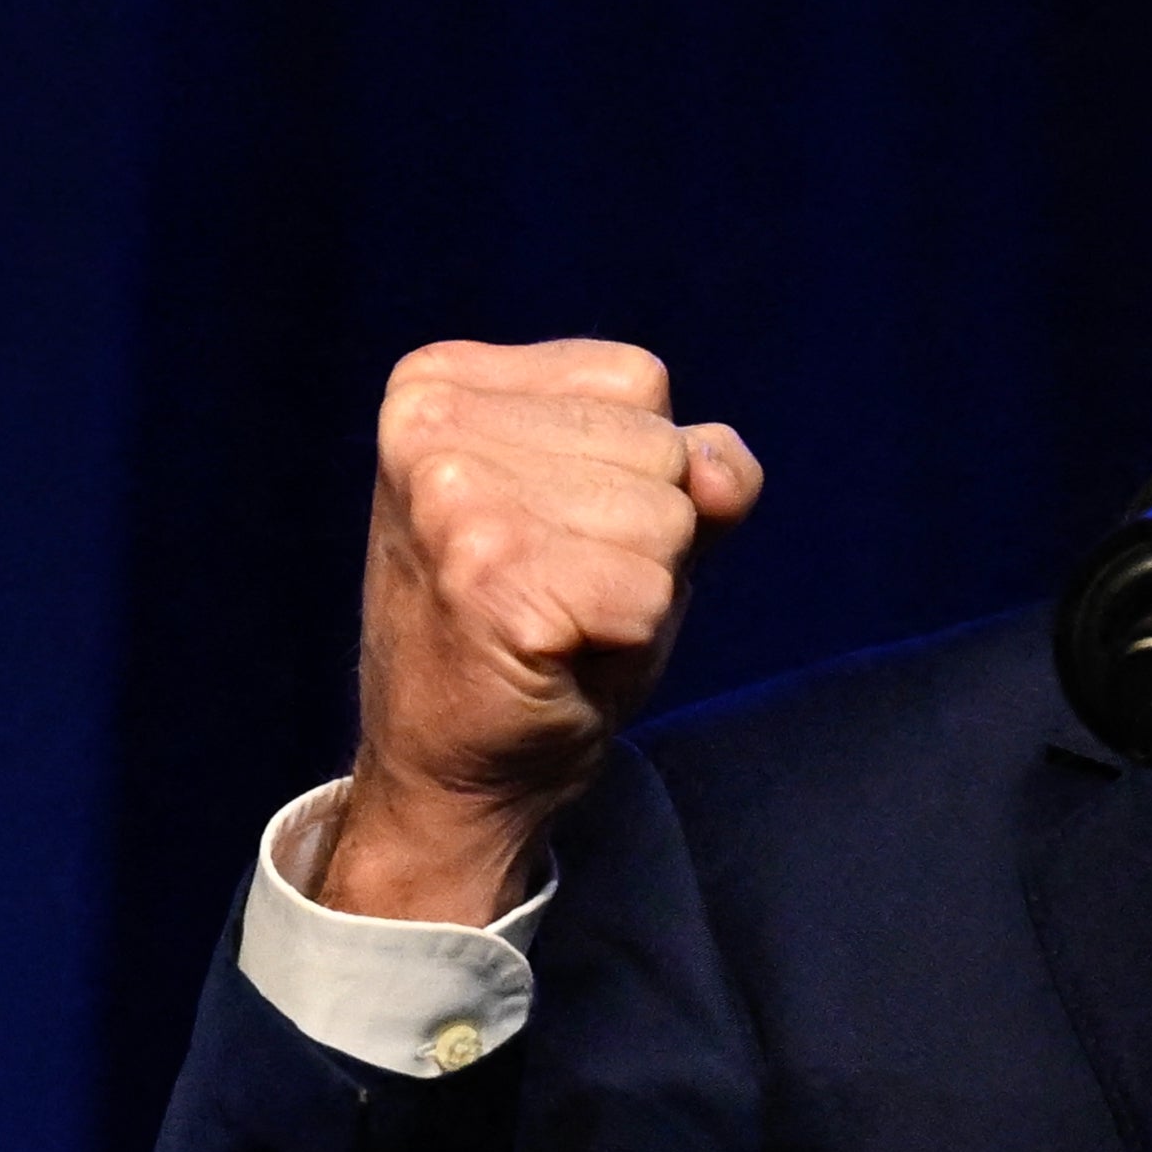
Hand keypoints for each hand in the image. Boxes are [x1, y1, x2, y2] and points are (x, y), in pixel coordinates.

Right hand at [318, 338, 765, 921]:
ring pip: (665, 517)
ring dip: (639, 590)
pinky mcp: (486, 575)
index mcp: (441, 382)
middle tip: (558, 594)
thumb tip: (722, 472)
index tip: (554, 536)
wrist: (452, 772)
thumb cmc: (540, 636)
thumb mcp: (624, 521)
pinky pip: (650, 591)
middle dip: (642, 537)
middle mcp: (430, 422)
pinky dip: (630, 639)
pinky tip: (556, 659)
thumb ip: (694, 467)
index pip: (638, 379)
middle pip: (657, 447)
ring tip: (559, 623)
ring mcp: (452, 496)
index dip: (639, 475)